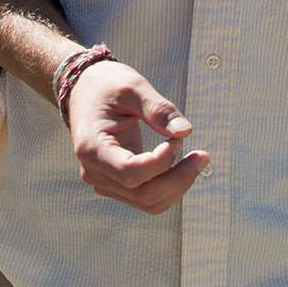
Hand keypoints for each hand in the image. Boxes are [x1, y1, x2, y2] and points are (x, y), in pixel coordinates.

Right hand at [66, 60, 208, 213]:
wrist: (84, 91)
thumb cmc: (107, 85)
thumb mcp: (133, 87)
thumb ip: (158, 109)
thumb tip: (185, 132)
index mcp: (92, 147)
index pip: (130, 172)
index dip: (160, 162)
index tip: (177, 139)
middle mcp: (95, 171)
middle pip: (144, 194)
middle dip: (179, 178)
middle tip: (203, 155)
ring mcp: (105, 181)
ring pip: (149, 201)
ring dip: (178, 184)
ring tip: (194, 157)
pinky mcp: (117, 183)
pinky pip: (147, 197)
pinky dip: (170, 184)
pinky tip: (181, 162)